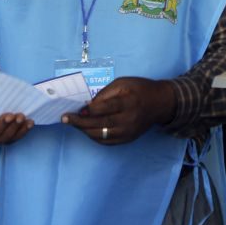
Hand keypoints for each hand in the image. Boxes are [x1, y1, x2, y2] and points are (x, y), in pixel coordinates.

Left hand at [61, 77, 175, 145]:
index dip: (89, 110)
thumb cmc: (140, 89)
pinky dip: (94, 136)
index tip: (76, 109)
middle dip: (79, 122)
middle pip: (100, 125)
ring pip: (101, 136)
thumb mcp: (123, 83)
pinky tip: (86, 129)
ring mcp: (128, 132)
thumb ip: (105, 94)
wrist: (160, 104)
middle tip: (65, 118)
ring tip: (73, 123)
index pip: (105, 109)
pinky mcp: (128, 139)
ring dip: (84, 130)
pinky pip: (107, 142)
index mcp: (128, 103)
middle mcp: (128, 120)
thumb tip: (87, 106)